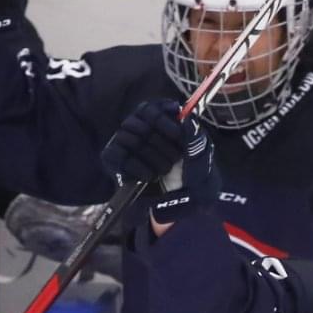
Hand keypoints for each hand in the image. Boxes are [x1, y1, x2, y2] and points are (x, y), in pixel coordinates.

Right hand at [101, 100, 220, 226]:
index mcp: (158, 121)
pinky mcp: (113, 161)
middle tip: (175, 157)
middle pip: (139, 122)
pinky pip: (119, 156)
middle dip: (160, 140)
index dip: (162, 117)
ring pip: (129, 138)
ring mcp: (123, 144)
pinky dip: (137, 166)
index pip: (150, 109)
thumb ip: (194, 138)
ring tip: (165, 169)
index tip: (176, 129)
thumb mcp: (199, 157)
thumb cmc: (190, 175)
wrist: (179, 203)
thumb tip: (187, 119)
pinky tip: (151, 176)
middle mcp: (138, 128)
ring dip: (151, 155)